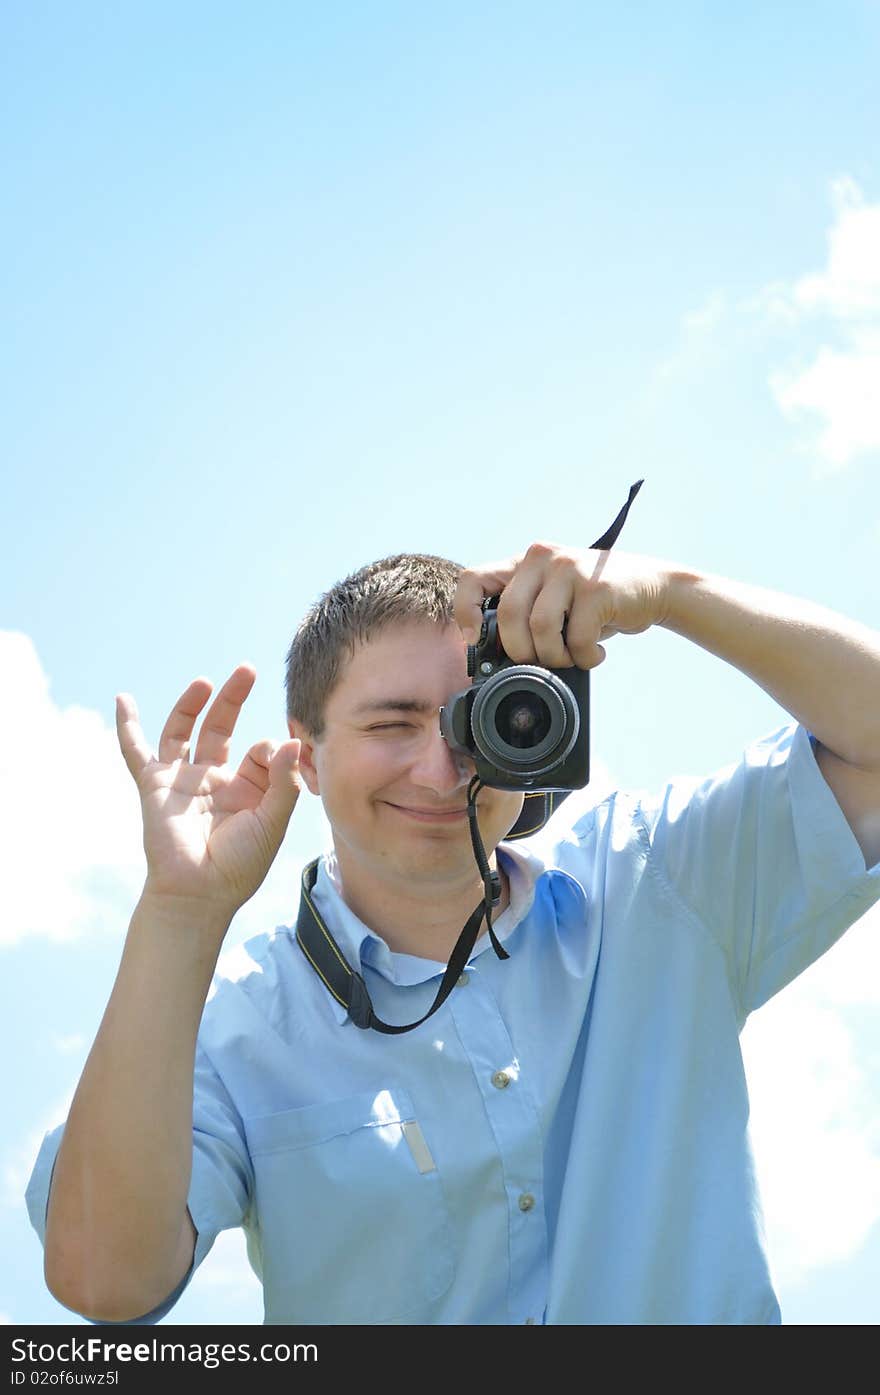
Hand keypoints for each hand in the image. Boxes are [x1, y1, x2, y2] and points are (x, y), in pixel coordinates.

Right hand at [116, 665, 301, 913]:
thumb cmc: (239, 866)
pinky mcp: (154, 786)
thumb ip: (284, 782)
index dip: (272, 750)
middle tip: (248, 670)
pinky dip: (127, 726)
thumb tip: (292, 740)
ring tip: (206, 681)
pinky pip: (136, 751)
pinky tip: (122, 699)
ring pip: (182, 731)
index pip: (260, 751)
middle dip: (233, 698)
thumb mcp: (272, 822)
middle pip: (220, 727)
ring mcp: (182, 780)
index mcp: (246, 788)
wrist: (199, 895)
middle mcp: (213, 779)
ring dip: (191, 704)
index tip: (277, 759)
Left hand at [454, 542, 673, 668]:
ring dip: (554, 657)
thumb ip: (524, 613)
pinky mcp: (596, 587)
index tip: (475, 639)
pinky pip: (577, 637)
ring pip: (540, 628)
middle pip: (509, 614)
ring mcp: (569, 568)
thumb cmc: (594, 603)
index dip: (466, 612)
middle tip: (541, 661)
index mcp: (524, 561)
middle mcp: (542, 557)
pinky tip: (595, 654)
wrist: (653, 586)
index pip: (473, 578)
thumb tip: (492, 654)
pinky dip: (584, 657)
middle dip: (521, 651)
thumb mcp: (554, 598)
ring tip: (571, 658)